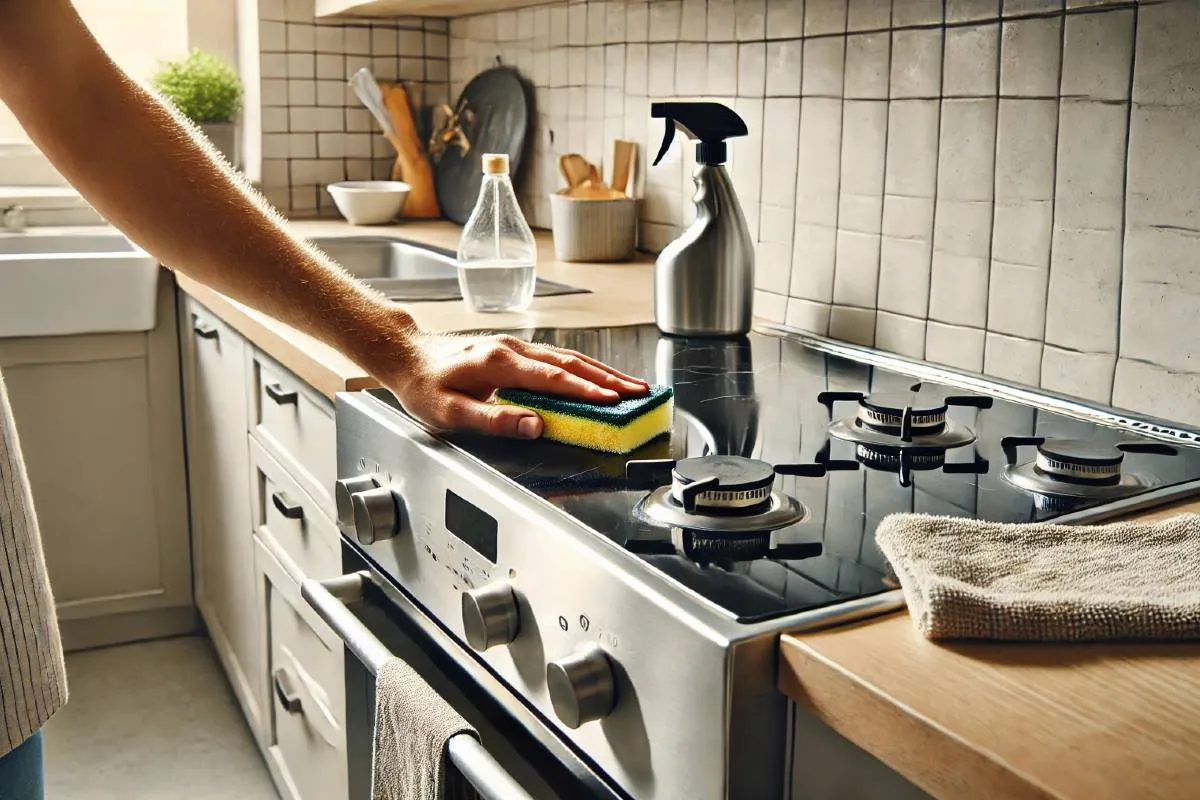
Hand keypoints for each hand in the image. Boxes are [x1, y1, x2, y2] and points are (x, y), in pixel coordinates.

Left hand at [388, 333, 648, 438]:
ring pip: (569, 357)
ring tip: (631, 385)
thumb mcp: (451, 412)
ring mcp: (516, 347)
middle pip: (571, 363)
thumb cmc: (425, 386)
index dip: (587, 390)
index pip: (554, 378)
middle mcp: (513, 349)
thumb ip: (494, 420)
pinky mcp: (516, 350)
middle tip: (640, 393)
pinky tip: (598, 376)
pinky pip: (559, 357)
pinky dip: (585, 367)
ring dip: (603, 371)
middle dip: (610, 379)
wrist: (406, 354)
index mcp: (499, 363)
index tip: (614, 401)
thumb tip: (534, 426)